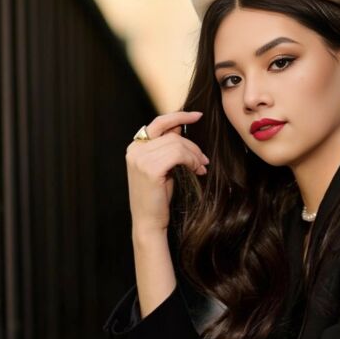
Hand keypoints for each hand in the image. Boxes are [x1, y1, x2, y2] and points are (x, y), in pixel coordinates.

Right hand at [125, 110, 209, 233]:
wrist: (149, 222)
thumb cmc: (157, 198)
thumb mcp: (162, 167)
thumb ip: (166, 147)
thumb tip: (180, 128)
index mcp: (135, 147)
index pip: (159, 123)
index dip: (179, 116)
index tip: (198, 115)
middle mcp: (135, 150)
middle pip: (173, 135)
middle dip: (193, 146)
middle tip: (204, 161)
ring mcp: (140, 159)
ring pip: (178, 144)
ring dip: (195, 156)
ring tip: (201, 168)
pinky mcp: (150, 169)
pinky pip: (178, 154)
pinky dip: (192, 161)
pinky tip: (198, 171)